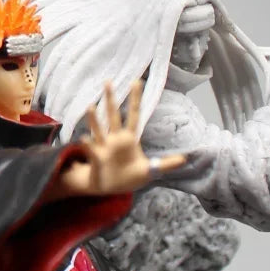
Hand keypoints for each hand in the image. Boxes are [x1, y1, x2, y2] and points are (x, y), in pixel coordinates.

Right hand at [67, 81, 184, 196]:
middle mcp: (115, 139)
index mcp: (129, 139)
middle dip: (111, 100)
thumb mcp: (150, 171)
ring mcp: (104, 148)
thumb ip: (165, 164)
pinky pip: (92, 151)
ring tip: (91, 107)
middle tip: (108, 82)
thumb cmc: (130, 176)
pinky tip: (83, 138)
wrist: (110, 188)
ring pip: (99, 130)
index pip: (134, 115)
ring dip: (94, 119)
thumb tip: (185, 159)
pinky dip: (87, 144)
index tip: (136, 82)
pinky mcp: (97, 159)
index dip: (135, 99)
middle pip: (113, 116)